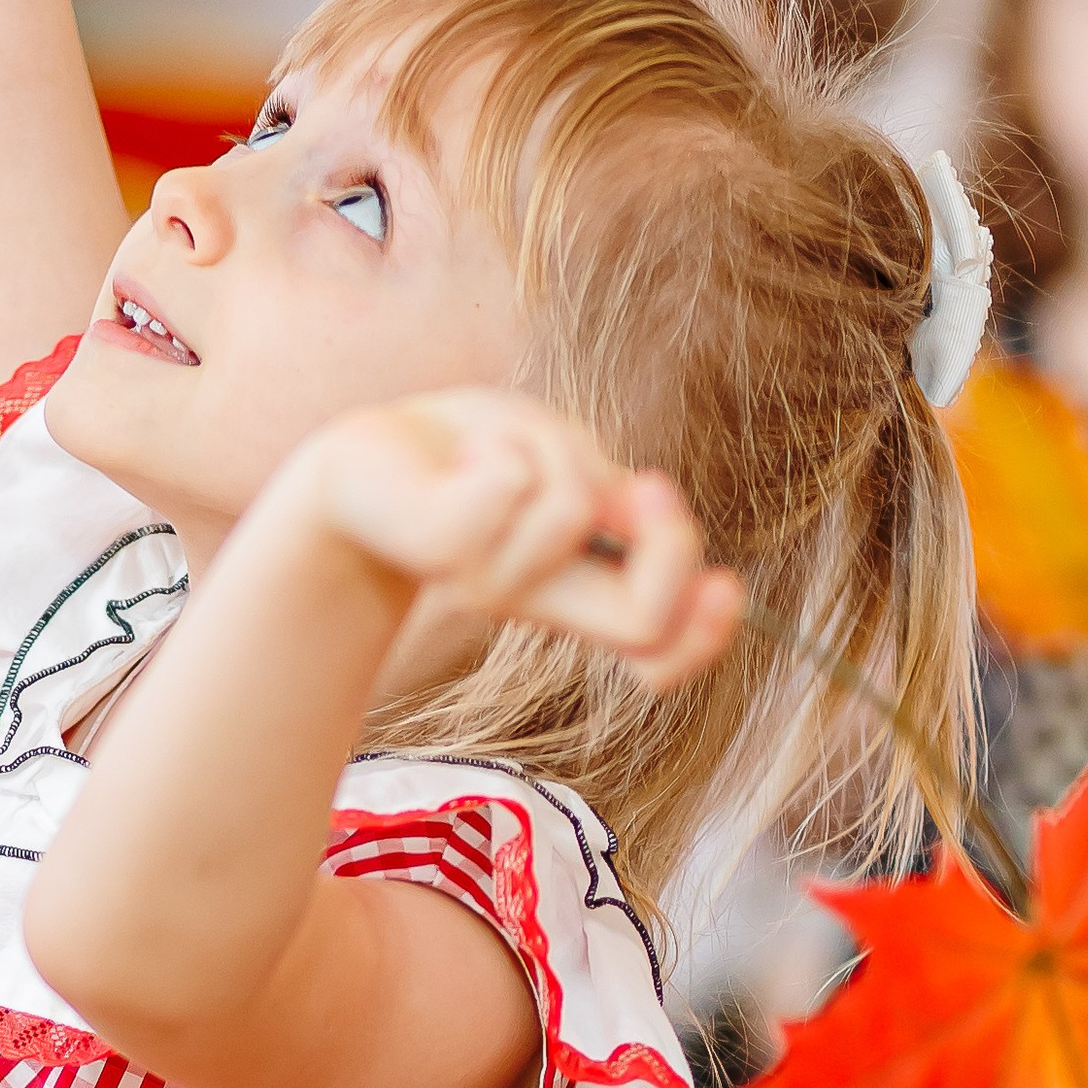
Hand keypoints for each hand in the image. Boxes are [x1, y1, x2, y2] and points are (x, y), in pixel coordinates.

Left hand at [293, 391, 743, 691]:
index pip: (662, 639)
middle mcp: (539, 598)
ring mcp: (486, 580)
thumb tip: (648, 510)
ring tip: (500, 450)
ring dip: (551, 452)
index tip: (725, 588)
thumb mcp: (568, 467)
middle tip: (640, 487)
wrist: (362, 460)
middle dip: (671, 546)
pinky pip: (509, 487)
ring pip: (573, 514)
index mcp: (577, 586)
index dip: (709, 635)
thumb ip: (616, 506)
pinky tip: (467, 456)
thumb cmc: (470, 458)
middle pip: (642, 619)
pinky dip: (501, 448)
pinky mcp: (440, 547)